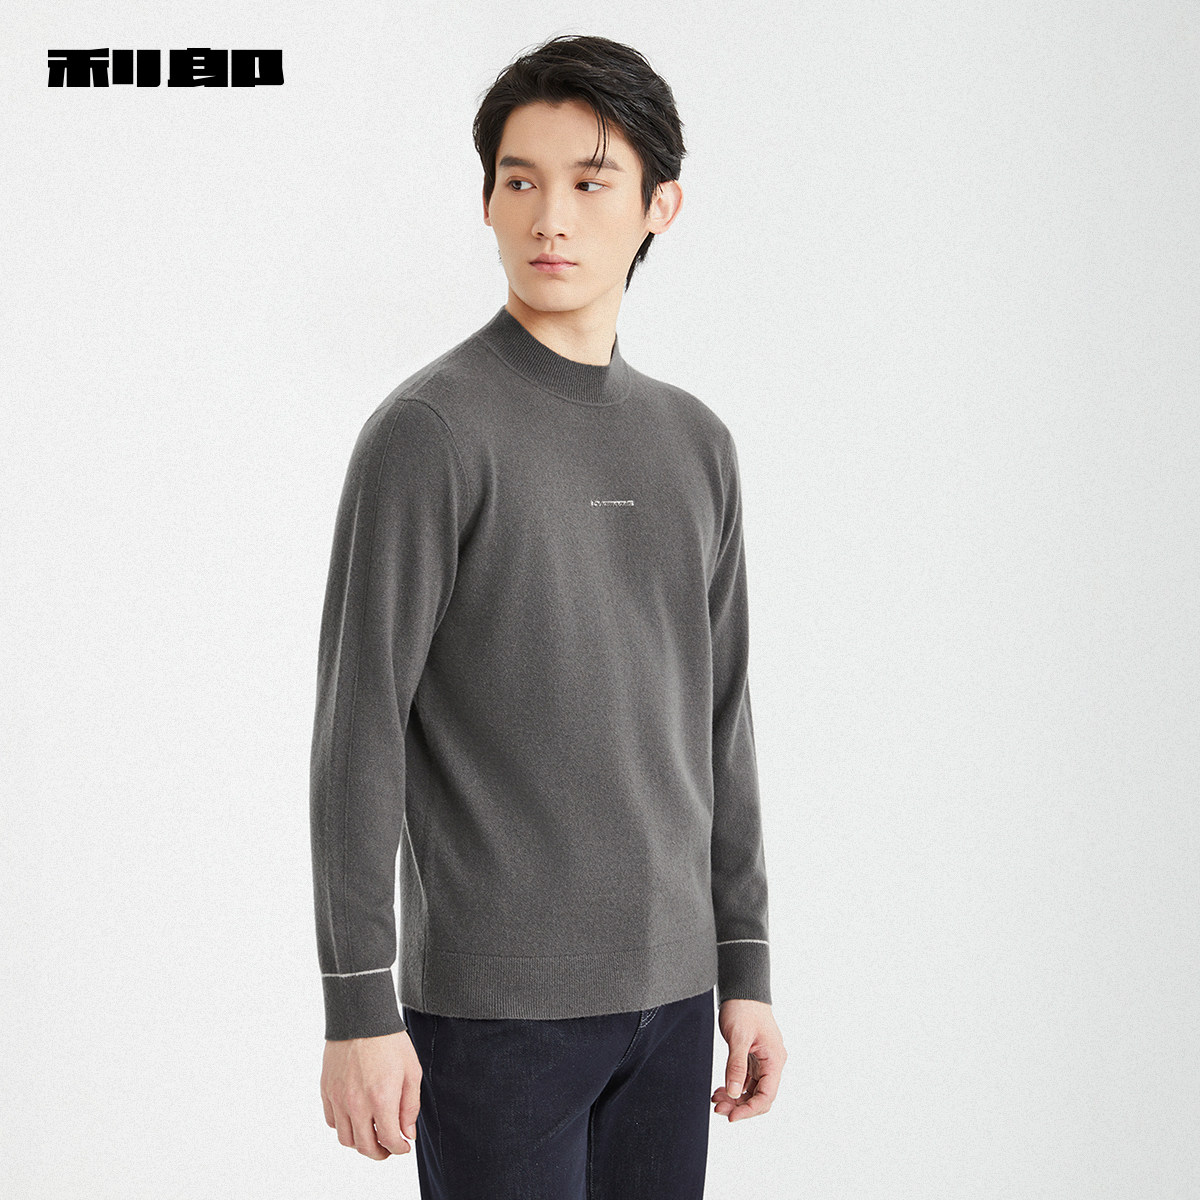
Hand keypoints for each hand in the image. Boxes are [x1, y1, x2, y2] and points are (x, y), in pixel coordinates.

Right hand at [321, 1030, 422, 1159]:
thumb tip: (407, 1134)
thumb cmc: (390, 1042)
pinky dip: (343, 1126)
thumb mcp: (412, 1071)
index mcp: (381, 1099)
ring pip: (345, 1139)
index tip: (404, 1146)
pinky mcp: (326, 1090)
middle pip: (364, 1147)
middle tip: (388, 1148)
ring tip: (371, 1134)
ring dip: (360, 1143)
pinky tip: (356, 1118)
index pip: (389, 1141)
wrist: (362, 1017)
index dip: (399, 1149)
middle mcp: (357, 1104)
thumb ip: (410, 1106)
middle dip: (379, 1153)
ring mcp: (338, 1098)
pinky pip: (332, 1121)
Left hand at [711, 999, 785, 1121]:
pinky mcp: (754, 1058)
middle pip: (759, 1097)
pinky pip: (746, 1080)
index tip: (731, 1117)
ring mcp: (763, 1061)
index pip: (766, 1096)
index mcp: (774, 1060)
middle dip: (739, 1106)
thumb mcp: (738, 1037)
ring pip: (752, 1090)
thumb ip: (736, 1066)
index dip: (749, 1110)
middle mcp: (772, 1063)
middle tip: (718, 1108)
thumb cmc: (744, 1008)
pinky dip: (734, 1086)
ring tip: (716, 1100)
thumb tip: (733, 1092)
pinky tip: (720, 1089)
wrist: (743, 989)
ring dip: (735, 1098)